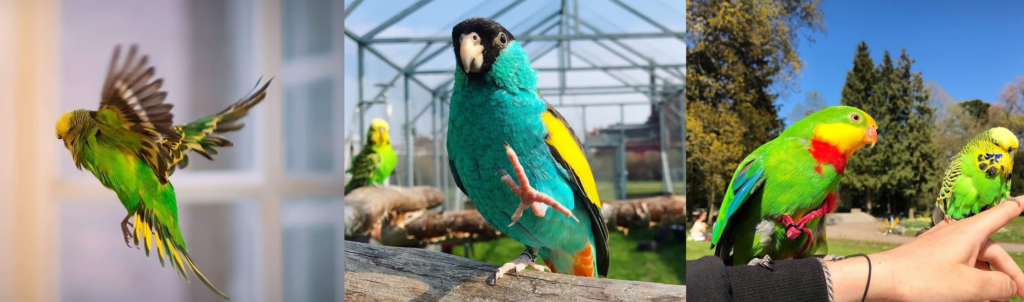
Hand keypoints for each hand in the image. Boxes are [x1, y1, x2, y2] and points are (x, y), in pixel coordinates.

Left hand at [829, 195, 1023, 301]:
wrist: (881, 281)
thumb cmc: (922, 279)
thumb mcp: (970, 286)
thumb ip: (999, 285)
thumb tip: (1011, 286)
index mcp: (970, 232)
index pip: (1001, 215)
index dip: (1017, 208)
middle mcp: (958, 235)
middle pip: (994, 253)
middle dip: (1009, 276)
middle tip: (1021, 296)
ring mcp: (944, 247)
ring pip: (977, 265)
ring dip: (989, 284)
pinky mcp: (932, 260)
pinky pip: (960, 269)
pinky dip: (972, 284)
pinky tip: (975, 299)